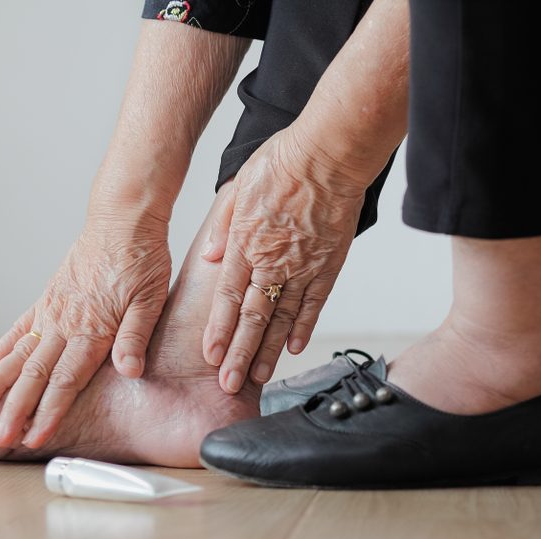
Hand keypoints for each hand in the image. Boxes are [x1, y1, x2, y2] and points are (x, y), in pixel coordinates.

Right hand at [0, 213, 170, 447]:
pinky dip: (2, 351)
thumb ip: (136, 336)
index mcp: (92, 328)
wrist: (122, 218)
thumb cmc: (142, 258)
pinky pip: (19, 329)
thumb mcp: (151, 298)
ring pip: (20, 354)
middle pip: (35, 375)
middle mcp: (65, 322)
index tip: (34, 438)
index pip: (66, 380)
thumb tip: (129, 371)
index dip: (50, 412)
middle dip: (16, 409)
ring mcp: (52, 310)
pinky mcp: (48, 298)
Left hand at [200, 128, 365, 393]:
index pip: (227, 297)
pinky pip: (314, 305)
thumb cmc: (285, 162)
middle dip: (238, 354)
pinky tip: (294, 349)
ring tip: (256, 376)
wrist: (330, 154)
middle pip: (252, 318)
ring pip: (282, 319)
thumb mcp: (238, 186)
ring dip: (267, 351)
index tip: (209, 355)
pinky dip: (304, 329)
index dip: (218, 330)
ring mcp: (303, 268)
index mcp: (245, 243)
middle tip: (227, 383)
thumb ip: (222, 225)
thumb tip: (209, 258)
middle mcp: (273, 262)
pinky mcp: (328, 266)